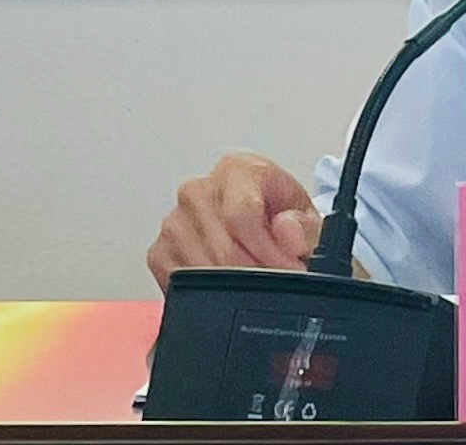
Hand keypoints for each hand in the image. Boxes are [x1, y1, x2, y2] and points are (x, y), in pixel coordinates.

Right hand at [148, 151, 321, 286]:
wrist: (260, 224)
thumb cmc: (278, 214)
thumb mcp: (305, 216)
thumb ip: (306, 225)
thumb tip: (287, 231)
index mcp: (235, 170)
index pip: (242, 213)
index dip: (268, 250)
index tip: (288, 269)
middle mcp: (199, 190)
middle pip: (223, 249)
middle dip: (257, 276)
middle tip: (279, 286)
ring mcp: (175, 222)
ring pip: (201, 272)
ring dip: (233, 289)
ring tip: (258, 286)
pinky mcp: (160, 251)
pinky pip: (180, 284)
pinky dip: (208, 295)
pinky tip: (227, 287)